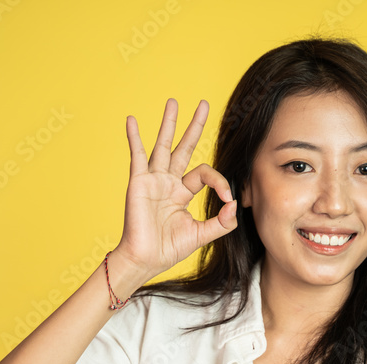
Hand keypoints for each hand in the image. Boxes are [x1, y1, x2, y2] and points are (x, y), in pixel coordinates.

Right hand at [115, 98, 237, 277]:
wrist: (145, 259)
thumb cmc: (168, 249)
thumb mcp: (202, 234)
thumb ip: (222, 222)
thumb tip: (235, 204)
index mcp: (182, 192)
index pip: (205, 173)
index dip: (219, 181)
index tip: (227, 198)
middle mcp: (168, 182)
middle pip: (184, 147)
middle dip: (195, 126)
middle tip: (204, 104)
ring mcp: (153, 180)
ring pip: (163, 145)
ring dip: (169, 123)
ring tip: (174, 101)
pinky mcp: (138, 182)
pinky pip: (136, 156)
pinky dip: (134, 137)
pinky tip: (131, 119)